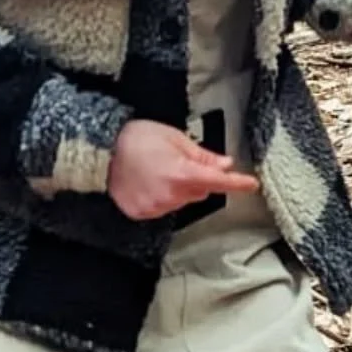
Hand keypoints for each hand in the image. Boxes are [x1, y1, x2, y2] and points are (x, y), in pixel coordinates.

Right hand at [107, 118, 258, 220]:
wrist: (101, 150)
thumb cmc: (137, 138)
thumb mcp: (175, 138)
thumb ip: (202, 155)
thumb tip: (224, 164)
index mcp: (182, 174)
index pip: (218, 182)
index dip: (237, 183)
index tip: (250, 184)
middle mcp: (170, 195)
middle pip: (200, 192)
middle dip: (196, 179)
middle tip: (176, 161)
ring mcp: (155, 207)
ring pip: (181, 201)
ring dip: (177, 189)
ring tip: (156, 170)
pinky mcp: (141, 213)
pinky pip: (162, 207)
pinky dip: (160, 197)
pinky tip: (147, 182)